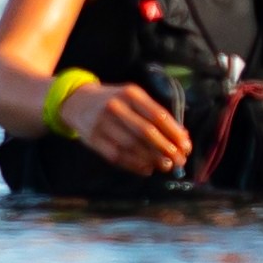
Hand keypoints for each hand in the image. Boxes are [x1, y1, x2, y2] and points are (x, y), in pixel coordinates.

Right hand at [73, 79, 192, 171]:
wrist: (77, 102)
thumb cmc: (113, 101)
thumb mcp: (133, 98)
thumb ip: (155, 114)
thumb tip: (181, 137)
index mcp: (130, 94)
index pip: (158, 115)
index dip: (174, 133)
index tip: (186, 146)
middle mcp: (116, 107)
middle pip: (146, 132)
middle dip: (166, 149)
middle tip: (179, 161)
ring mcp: (103, 124)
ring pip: (132, 146)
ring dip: (152, 159)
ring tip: (166, 166)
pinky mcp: (94, 139)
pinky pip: (118, 156)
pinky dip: (135, 165)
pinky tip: (147, 168)